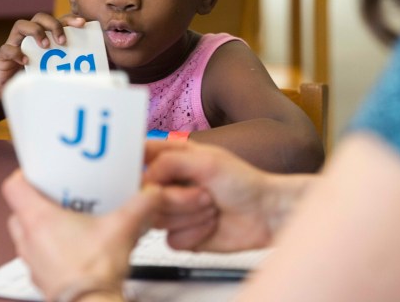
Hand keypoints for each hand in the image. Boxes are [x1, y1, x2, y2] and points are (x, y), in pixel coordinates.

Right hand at [0, 13, 85, 98]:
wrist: (2, 88)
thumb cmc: (31, 77)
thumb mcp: (52, 70)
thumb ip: (67, 65)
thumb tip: (95, 69)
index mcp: (43, 36)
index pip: (57, 21)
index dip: (69, 19)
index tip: (83, 23)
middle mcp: (28, 36)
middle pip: (39, 17)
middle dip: (53, 24)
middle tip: (62, 41)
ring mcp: (14, 44)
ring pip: (21, 25)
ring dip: (36, 32)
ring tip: (46, 46)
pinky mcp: (2, 56)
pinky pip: (7, 49)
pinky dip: (17, 53)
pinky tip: (26, 62)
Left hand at [2, 170, 160, 301]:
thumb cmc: (94, 274)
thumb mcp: (123, 227)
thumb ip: (141, 204)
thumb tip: (151, 192)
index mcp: (39, 221)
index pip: (13, 187)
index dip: (25, 174)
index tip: (41, 170)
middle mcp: (29, 240)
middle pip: (19, 210)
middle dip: (37, 200)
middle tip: (60, 194)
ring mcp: (32, 261)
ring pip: (26, 235)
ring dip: (42, 226)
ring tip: (70, 219)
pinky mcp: (41, 278)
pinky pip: (38, 255)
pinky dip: (50, 248)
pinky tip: (76, 246)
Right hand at [143, 141, 311, 252]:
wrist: (265, 215)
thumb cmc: (244, 182)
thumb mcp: (207, 161)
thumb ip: (170, 162)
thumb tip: (144, 176)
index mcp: (173, 159)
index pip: (138, 157)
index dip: (134, 167)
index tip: (146, 175)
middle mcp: (170, 184)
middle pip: (145, 196)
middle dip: (178, 198)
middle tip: (204, 193)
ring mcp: (174, 211)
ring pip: (157, 220)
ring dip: (190, 215)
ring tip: (212, 207)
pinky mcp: (182, 235)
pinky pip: (171, 240)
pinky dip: (194, 233)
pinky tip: (211, 225)